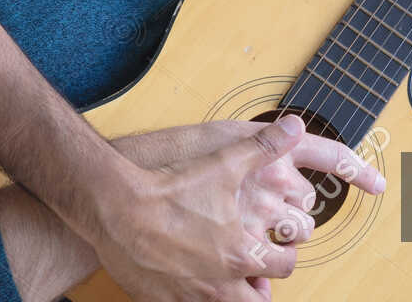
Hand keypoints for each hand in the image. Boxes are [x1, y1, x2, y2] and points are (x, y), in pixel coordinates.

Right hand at [89, 115, 384, 300]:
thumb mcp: (222, 163)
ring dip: (230, 294)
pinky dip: (193, 295)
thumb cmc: (170, 190)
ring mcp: (191, 296)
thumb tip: (294, 127)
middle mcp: (221, 284)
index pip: (284, 266)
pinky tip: (186, 275)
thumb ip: (263, 147)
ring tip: (223, 275)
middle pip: (259, 300)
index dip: (285, 253)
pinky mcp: (162, 300)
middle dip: (260, 284)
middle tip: (252, 266)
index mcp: (241, 254)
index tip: (278, 245)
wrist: (118, 206)